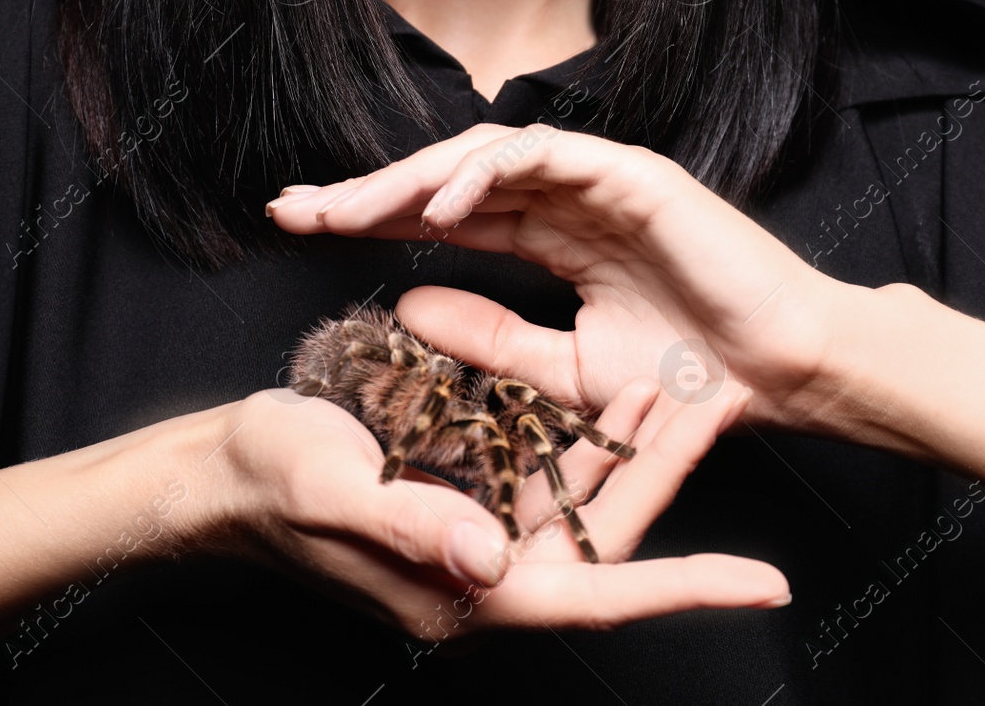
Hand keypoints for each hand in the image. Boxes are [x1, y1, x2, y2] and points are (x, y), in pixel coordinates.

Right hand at [183, 375, 788, 638]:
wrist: (219, 469)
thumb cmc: (268, 485)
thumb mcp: (336, 493)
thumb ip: (414, 528)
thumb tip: (494, 562)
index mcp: (463, 592)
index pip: (595, 597)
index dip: (684, 589)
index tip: (765, 582)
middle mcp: (480, 572)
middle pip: (602, 536)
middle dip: (666, 477)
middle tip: (721, 407)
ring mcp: (472, 535)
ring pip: (578, 499)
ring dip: (630, 450)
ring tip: (684, 388)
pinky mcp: (460, 498)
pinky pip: (538, 472)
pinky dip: (578, 438)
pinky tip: (610, 393)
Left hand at [265, 123, 851, 429]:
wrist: (776, 379)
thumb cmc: (687, 379)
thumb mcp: (563, 372)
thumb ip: (491, 339)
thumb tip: (409, 304)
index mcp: (551, 235)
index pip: (445, 216)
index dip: (375, 219)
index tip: (304, 231)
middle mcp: (566, 198)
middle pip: (446, 179)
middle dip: (366, 192)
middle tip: (294, 210)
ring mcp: (598, 179)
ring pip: (482, 157)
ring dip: (410, 180)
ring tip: (347, 212)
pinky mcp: (634, 173)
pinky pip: (544, 157)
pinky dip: (486, 174)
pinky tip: (436, 206)